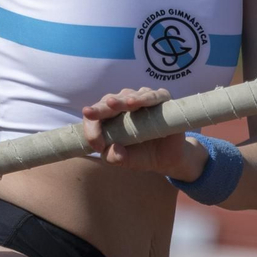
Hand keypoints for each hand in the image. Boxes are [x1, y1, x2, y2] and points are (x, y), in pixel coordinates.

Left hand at [81, 88, 205, 179]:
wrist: (167, 158)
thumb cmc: (141, 155)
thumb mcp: (124, 160)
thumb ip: (114, 157)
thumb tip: (114, 149)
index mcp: (111, 116)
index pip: (96, 116)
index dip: (92, 128)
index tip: (96, 145)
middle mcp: (125, 104)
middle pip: (109, 102)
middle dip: (99, 109)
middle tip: (89, 113)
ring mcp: (143, 99)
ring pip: (129, 95)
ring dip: (121, 101)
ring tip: (112, 104)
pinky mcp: (162, 100)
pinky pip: (154, 96)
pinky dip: (144, 98)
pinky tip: (134, 102)